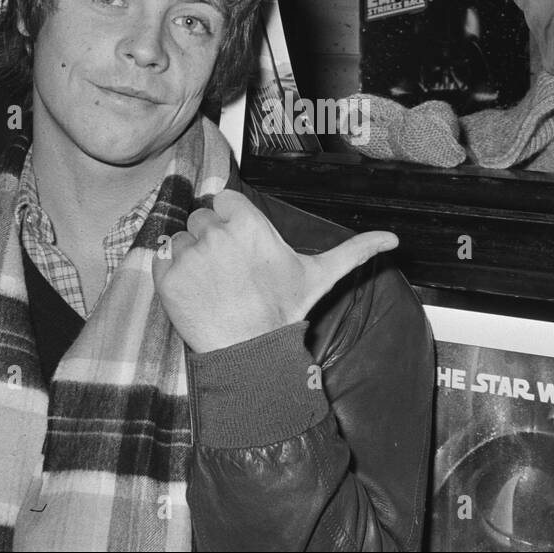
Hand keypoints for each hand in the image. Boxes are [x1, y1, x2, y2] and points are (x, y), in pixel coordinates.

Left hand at [151, 189, 397, 353]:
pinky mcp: (166, 276)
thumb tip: (393, 240)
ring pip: (181, 238)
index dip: (231, 220)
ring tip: (214, 284)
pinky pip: (160, 258)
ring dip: (191, 256)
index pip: (223, 199)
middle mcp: (215, 231)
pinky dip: (171, 273)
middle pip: (201, 217)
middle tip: (230, 269)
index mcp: (247, 221)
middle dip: (211, 237)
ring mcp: (188, 254)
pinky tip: (195, 292)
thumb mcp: (321, 275)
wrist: (252, 353)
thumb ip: (354, 250)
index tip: (241, 244)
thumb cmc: (285, 311)